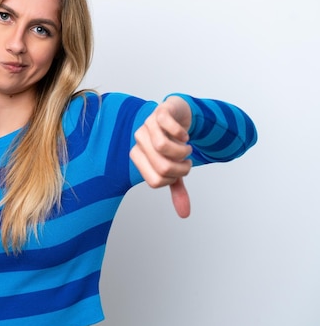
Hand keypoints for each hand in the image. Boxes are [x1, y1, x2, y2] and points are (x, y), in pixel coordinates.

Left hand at [130, 96, 192, 217]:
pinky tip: (184, 134)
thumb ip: (176, 188)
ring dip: (182, 151)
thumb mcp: (174, 166)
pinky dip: (180, 133)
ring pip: (162, 146)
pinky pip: (166, 124)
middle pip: (162, 166)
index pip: (155, 181)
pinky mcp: (159, 111)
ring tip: (186, 147)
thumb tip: (184, 214)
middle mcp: (140, 140)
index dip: (173, 179)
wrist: (177, 114)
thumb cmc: (172, 142)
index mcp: (138, 156)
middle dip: (182, 167)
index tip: (179, 170)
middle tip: (187, 160)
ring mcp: (148, 124)